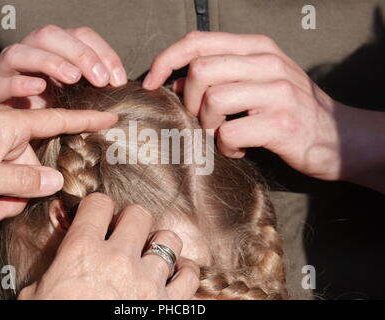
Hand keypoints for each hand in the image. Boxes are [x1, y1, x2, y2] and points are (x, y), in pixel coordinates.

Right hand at [0, 24, 126, 107]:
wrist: (13, 136)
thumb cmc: (51, 114)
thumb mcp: (77, 98)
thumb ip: (94, 89)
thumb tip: (121, 89)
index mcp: (53, 50)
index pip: (80, 35)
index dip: (102, 52)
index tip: (118, 80)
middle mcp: (29, 53)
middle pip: (49, 35)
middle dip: (79, 53)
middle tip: (101, 80)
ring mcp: (7, 70)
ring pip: (21, 52)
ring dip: (50, 62)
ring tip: (73, 78)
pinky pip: (0, 82)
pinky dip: (19, 83)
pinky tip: (39, 88)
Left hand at [0, 106, 116, 224]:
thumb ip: (23, 180)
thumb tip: (56, 181)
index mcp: (8, 125)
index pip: (57, 120)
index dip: (87, 120)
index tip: (111, 117)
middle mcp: (4, 131)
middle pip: (35, 164)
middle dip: (21, 191)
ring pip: (20, 176)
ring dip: (5, 198)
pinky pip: (4, 177)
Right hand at [18, 193, 199, 299]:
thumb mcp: (38, 296)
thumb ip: (53, 271)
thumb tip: (59, 264)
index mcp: (82, 252)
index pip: (98, 204)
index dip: (98, 206)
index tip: (98, 214)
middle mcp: (119, 260)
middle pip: (139, 214)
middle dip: (131, 220)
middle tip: (125, 233)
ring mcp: (147, 282)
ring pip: (169, 240)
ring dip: (160, 244)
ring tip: (151, 253)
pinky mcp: (167, 305)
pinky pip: (189, 276)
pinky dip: (184, 272)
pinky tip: (175, 273)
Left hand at [143, 31, 342, 180]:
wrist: (341, 136)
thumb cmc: (291, 108)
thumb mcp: (258, 80)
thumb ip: (220, 75)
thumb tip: (176, 81)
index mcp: (256, 47)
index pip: (198, 41)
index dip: (166, 59)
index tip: (152, 81)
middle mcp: (266, 63)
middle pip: (200, 70)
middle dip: (189, 100)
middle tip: (202, 118)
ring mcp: (276, 92)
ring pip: (213, 101)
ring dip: (208, 125)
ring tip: (223, 135)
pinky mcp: (281, 123)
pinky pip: (230, 133)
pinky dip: (226, 147)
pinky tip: (238, 150)